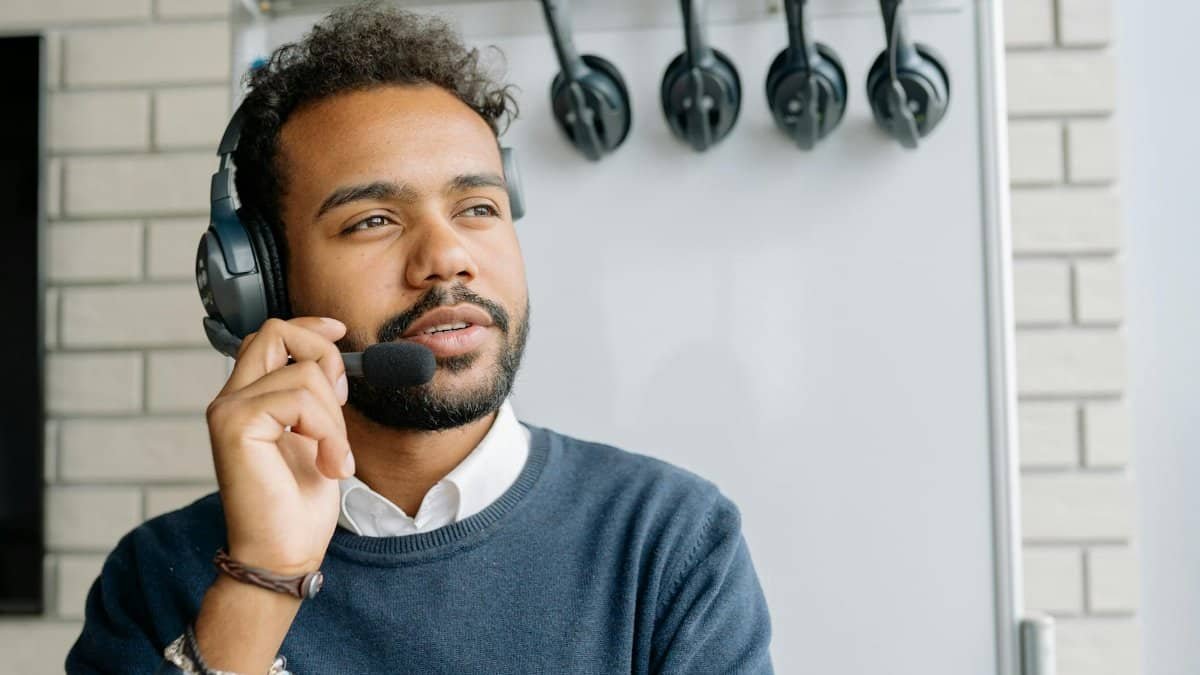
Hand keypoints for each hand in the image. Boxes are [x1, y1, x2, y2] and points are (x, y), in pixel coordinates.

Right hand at [204, 316, 352, 575]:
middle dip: (325, 358)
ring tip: (333, 457)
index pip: (269, 336)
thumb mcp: (315, 436)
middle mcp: (230, 399)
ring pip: (304, 373)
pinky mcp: (235, 423)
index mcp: (247, 399)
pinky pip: (300, 398)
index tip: (340, 332)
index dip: (308, 328)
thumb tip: (330, 361)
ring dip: (334, 418)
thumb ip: (311, 398)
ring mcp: (229, 409)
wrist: (282, 553)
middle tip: (340, 407)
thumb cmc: (298, 505)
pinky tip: (330, 465)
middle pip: (276, 333)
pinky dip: (328, 431)